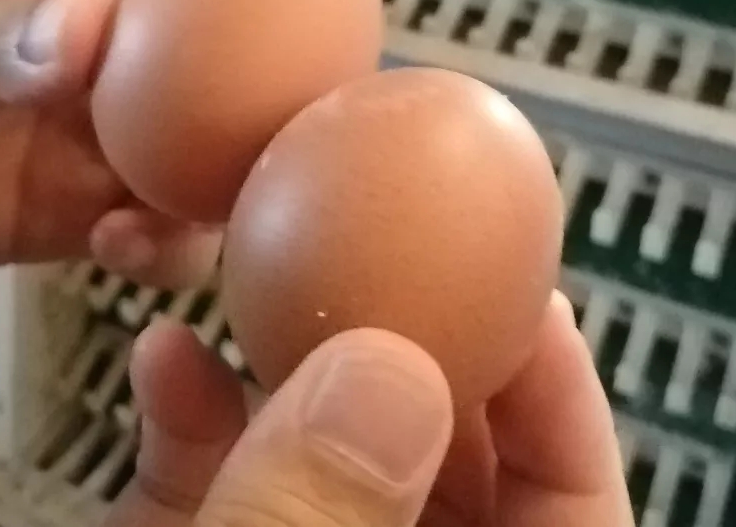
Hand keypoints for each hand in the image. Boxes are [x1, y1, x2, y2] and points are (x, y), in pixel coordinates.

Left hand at [0, 0, 320, 280]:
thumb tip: (93, 36)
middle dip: (296, 80)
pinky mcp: (88, 207)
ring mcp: (116, 125)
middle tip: (305, 129)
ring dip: (238, 180)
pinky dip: (166, 245)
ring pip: (227, 146)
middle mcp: (131, 34)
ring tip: (198, 206)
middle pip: (258, 39)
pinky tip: (116, 249)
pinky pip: (166, 227)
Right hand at [105, 293, 632, 526]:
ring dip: (292, 355)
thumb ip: (315, 522)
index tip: (528, 289)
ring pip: (326, 449)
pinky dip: (190, 415)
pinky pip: (212, 475)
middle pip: (446, 455)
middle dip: (413, 342)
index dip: (562, 395)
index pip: (572, 507)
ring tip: (274, 261)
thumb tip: (392, 374)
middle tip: (394, 236)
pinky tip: (163, 350)